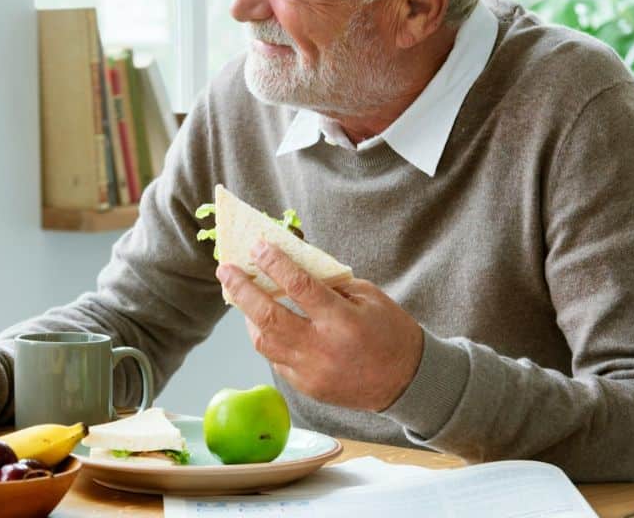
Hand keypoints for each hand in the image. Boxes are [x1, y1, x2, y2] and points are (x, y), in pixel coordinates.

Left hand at [219, 240, 423, 411]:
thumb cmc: (390, 331)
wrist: (407, 382)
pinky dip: (267, 338)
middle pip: (269, 317)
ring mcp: (311, 372)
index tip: (257, 247)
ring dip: (248, 315)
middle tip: (225, 270)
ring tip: (241, 294)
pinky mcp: (305, 387)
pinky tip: (264, 322)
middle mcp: (323, 348)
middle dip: (242, 290)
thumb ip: (329, 283)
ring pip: (263, 341)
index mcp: (343, 321)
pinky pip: (275, 358)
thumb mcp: (368, 297)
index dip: (275, 264)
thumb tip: (289, 264)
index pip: (300, 287)